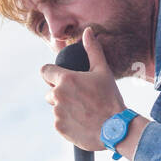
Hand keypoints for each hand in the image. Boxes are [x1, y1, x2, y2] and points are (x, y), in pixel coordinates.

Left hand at [40, 26, 123, 150]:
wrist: (116, 129)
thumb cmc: (110, 98)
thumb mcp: (103, 71)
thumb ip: (93, 50)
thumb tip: (88, 31)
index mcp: (66, 79)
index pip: (45, 71)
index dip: (52, 74)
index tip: (61, 79)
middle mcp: (58, 95)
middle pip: (50, 92)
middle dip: (61, 94)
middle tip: (80, 99)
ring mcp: (57, 113)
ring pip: (56, 108)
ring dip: (65, 109)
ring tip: (84, 112)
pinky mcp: (60, 128)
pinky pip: (59, 123)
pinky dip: (68, 123)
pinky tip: (82, 123)